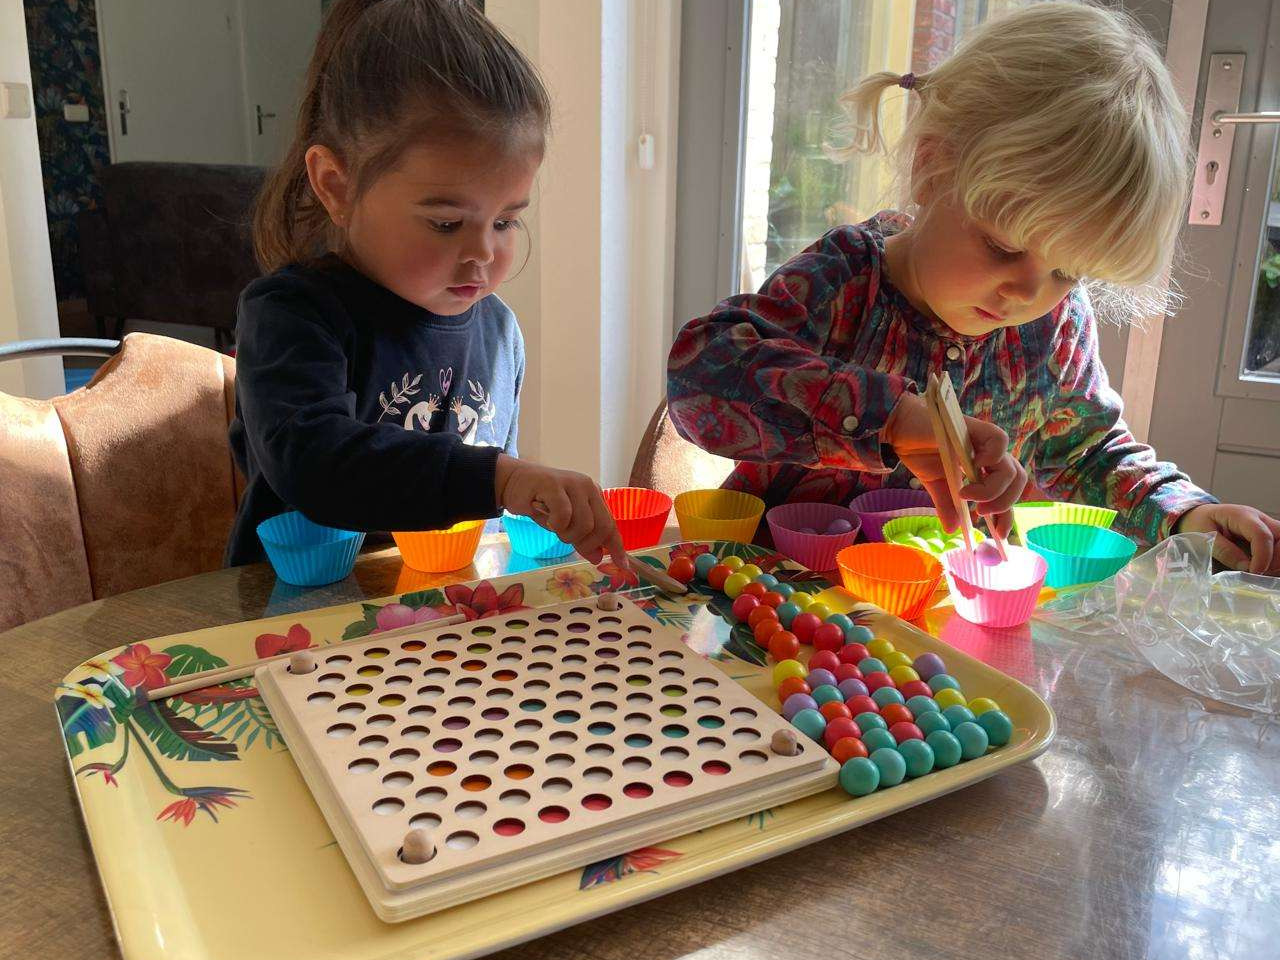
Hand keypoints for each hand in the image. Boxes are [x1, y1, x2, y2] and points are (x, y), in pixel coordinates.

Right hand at [495, 455, 629, 567]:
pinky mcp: (555, 485)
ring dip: (568, 535)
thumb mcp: (565, 525)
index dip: (617, 547)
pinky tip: (547, 519)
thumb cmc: (541, 505)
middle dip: (587, 544)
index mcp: (594, 496)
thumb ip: (583, 539)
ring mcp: (573, 484)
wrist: (514, 483)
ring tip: (554, 527)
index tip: (622, 565)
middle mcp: (588, 488)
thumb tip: (598, 558)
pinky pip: (564, 515)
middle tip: (570, 543)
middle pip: (602, 527)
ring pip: (584, 524)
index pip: (611, 525)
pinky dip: (555, 524)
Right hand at [882, 393, 1026, 538]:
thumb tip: (952, 529)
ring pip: (1010, 468)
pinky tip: (974, 467)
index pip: (1007, 491)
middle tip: (980, 512)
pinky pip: (999, 442)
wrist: (900, 430)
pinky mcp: (977, 428)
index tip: (1000, 534)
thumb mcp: (936, 485)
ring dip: (992, 489)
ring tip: (967, 495)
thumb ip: (948, 505)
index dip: (1008, 513)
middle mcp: (990, 454)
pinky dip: (992, 458)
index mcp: (984, 467)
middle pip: (1017, 480)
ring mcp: (985, 441)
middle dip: (1003, 503)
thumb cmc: (919, 452)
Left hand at [1174, 503, 1279, 573]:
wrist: (1200, 516)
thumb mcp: (1203, 537)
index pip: (1262, 534)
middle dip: (1276, 557)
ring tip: (1261, 571)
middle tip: (1259, 572)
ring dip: (1277, 560)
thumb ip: (1225, 551)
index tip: (1254, 572)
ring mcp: (1266, 526)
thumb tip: (1246, 566)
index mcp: (1241, 516)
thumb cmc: (1200, 524)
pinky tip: (1263, 569)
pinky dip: (1276, 562)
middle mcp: (1259, 519)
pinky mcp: (1268, 536)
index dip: (1263, 556)